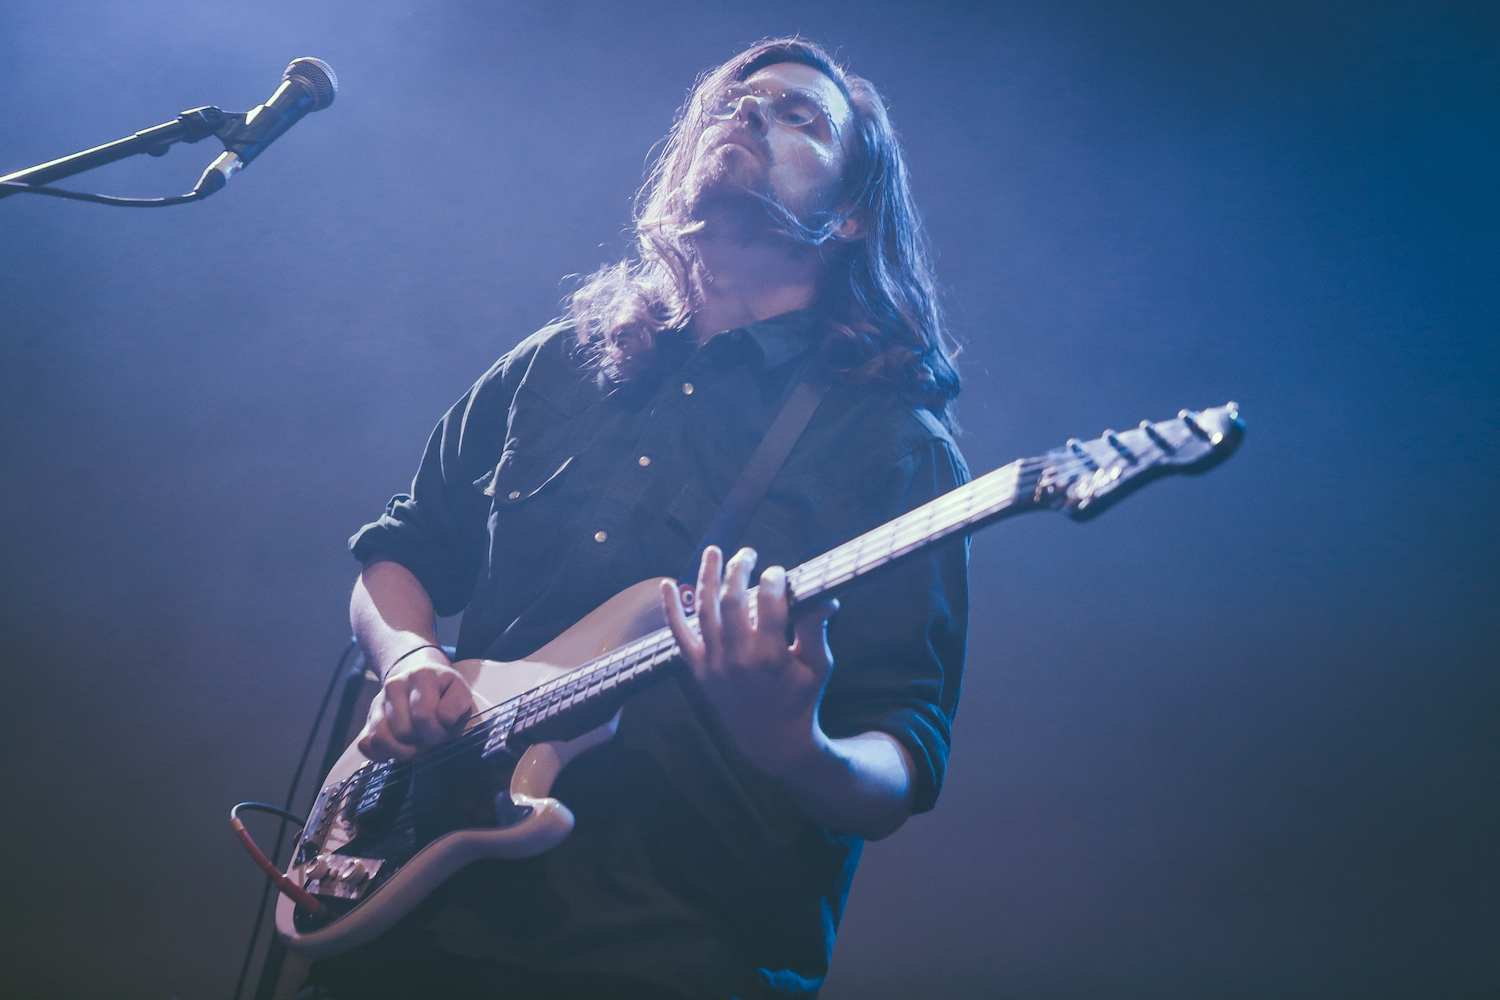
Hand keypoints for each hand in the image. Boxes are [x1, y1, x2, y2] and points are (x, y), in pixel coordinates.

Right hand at [356, 649, 473, 761]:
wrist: (422, 679)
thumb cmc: (444, 692)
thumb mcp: (460, 693)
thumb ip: (457, 705)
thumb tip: (443, 719)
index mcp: (421, 676)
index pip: (423, 717)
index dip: (437, 733)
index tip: (444, 732)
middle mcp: (394, 685)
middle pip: (402, 731)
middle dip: (421, 743)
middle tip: (430, 739)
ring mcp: (378, 701)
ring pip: (380, 738)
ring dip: (402, 752)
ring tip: (415, 747)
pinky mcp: (367, 718)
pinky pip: (365, 744)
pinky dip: (381, 754)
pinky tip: (398, 751)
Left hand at [661, 545, 838, 776]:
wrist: (771, 739)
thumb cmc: (801, 698)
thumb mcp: (817, 665)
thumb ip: (816, 629)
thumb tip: (826, 597)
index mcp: (771, 655)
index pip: (770, 603)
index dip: (774, 579)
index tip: (779, 571)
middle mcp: (739, 658)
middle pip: (734, 600)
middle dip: (740, 569)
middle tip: (748, 553)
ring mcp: (714, 664)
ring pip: (705, 611)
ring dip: (707, 577)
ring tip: (713, 551)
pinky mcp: (699, 671)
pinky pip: (679, 636)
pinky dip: (671, 610)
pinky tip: (666, 585)